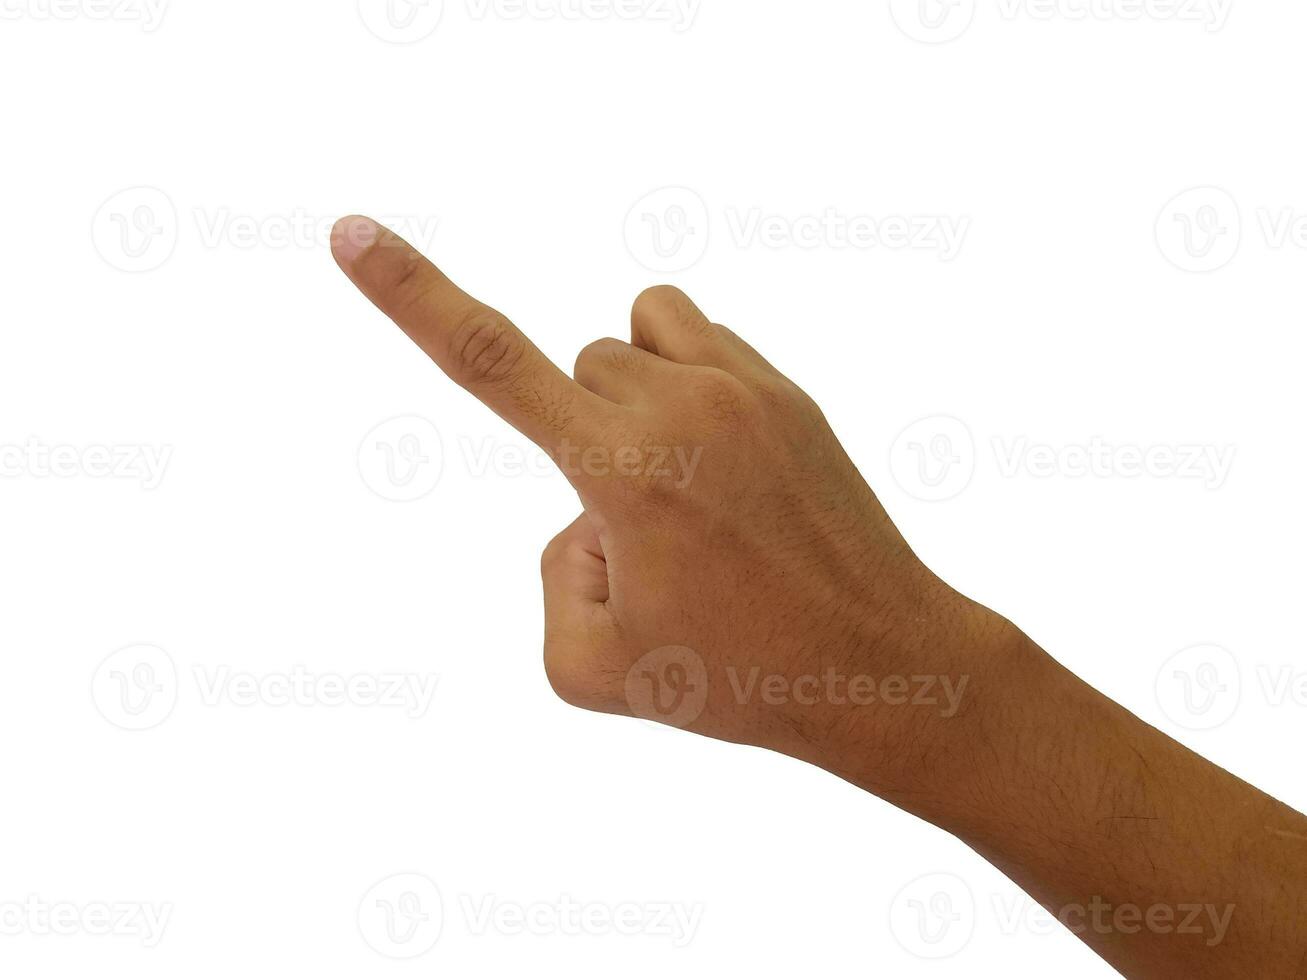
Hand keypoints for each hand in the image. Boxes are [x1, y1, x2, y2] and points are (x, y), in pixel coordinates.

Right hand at [330, 215, 1016, 804]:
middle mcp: (678, 408)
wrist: (879, 665)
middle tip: (647, 532)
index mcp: (621, 473)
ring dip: (626, 399)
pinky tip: (720, 454)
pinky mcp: (784, 389)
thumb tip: (588, 507)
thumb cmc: (738, 680)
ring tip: (680, 482)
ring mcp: (740, 387)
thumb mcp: (589, 670)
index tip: (350, 230)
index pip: (488, 365)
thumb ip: (549, 576)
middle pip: (572, 372)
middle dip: (578, 437)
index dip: (409, 294)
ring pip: (630, 341)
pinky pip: (693, 338)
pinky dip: (681, 380)